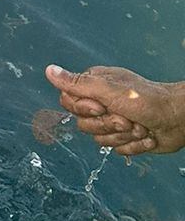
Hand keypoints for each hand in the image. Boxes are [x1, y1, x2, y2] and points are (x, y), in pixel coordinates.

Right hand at [45, 64, 184, 156]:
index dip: (84, 109)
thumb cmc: (146, 100)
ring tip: (139, 126)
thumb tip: (49, 70)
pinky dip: (134, 145)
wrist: (178, 119)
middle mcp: (102, 102)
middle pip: (83, 124)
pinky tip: (146, 136)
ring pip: (100, 139)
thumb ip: (77, 83)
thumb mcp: (108, 90)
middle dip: (107, 124)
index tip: (102, 106)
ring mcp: (114, 121)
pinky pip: (118, 150)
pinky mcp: (126, 138)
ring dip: (123, 136)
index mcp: (95, 86)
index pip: (68, 101)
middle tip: (126, 117)